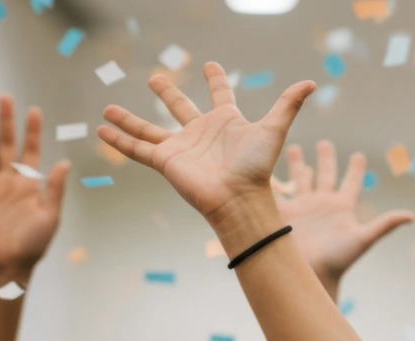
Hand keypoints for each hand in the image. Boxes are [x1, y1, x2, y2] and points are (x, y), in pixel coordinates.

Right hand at [0, 96, 68, 277]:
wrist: (8, 265)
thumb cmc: (34, 245)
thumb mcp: (49, 216)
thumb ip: (53, 189)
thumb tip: (66, 163)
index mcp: (30, 184)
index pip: (32, 151)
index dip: (32, 131)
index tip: (33, 109)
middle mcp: (10, 180)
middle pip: (7, 144)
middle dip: (5, 121)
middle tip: (2, 97)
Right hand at [98, 63, 312, 222]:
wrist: (239, 200)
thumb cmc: (256, 168)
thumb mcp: (273, 130)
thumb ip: (289, 105)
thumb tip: (312, 83)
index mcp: (226, 123)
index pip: (220, 95)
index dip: (217, 80)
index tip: (210, 67)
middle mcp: (202, 133)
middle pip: (180, 107)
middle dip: (168, 93)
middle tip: (154, 77)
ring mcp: (181, 147)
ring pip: (149, 128)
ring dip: (129, 119)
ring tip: (108, 108)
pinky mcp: (166, 161)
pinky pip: (138, 148)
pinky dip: (120, 140)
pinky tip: (101, 130)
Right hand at [276, 140, 412, 286]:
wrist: (310, 275)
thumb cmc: (338, 260)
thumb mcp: (363, 239)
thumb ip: (385, 224)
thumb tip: (412, 216)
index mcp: (342, 207)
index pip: (350, 182)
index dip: (354, 169)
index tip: (358, 155)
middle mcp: (322, 204)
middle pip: (325, 175)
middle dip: (325, 159)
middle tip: (325, 142)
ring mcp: (302, 207)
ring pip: (300, 179)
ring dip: (297, 164)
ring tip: (292, 146)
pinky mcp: (283, 212)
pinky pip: (277, 191)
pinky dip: (272, 179)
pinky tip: (264, 165)